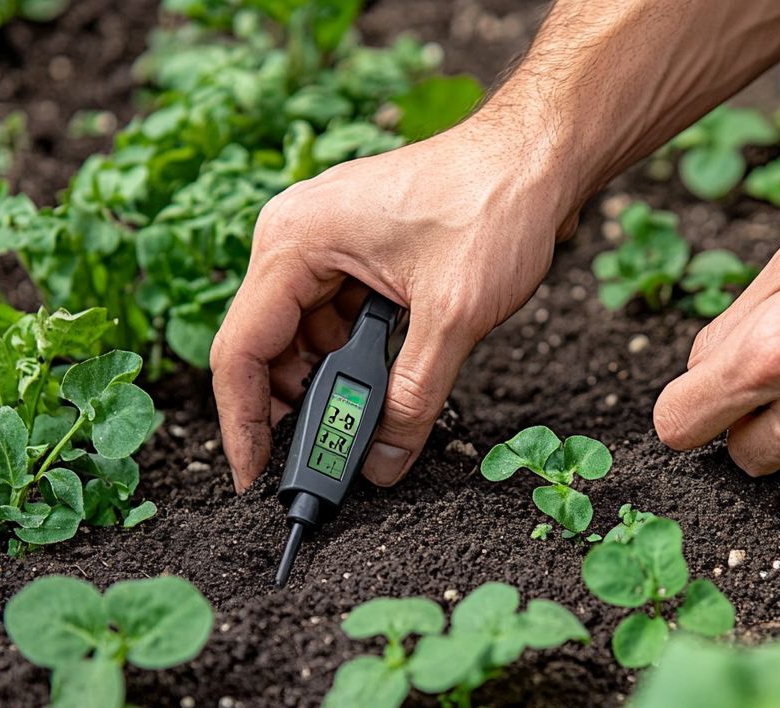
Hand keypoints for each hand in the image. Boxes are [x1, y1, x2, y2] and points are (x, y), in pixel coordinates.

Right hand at [211, 120, 565, 490]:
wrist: (539, 155)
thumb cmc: (493, 204)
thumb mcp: (454, 317)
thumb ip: (414, 397)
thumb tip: (384, 463)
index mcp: (295, 240)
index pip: (241, 350)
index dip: (243, 425)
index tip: (256, 480)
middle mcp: (296, 238)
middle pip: (268, 348)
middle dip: (296, 409)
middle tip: (326, 463)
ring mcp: (326, 244)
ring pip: (304, 339)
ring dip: (333, 385)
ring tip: (366, 424)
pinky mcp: (357, 254)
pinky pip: (337, 320)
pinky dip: (357, 359)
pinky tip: (387, 383)